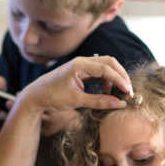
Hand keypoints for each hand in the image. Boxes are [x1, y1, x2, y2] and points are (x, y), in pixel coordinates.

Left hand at [16, 56, 132, 117]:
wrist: (36, 96)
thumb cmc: (52, 97)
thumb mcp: (76, 101)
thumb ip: (98, 102)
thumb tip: (118, 104)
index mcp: (79, 65)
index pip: (106, 68)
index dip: (120, 79)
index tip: (128, 92)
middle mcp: (82, 61)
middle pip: (109, 62)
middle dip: (120, 75)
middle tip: (127, 91)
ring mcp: (81, 65)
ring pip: (105, 66)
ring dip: (114, 78)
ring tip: (117, 93)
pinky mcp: (81, 70)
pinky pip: (99, 71)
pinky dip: (106, 80)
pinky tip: (106, 92)